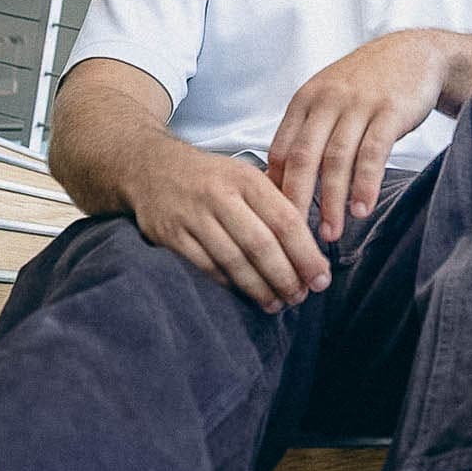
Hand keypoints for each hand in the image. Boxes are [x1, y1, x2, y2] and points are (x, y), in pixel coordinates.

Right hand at [128, 139, 331, 312]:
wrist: (150, 167)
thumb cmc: (210, 178)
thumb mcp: (245, 175)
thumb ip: (276, 203)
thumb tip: (314, 248)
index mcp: (246, 178)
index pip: (285, 220)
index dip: (306, 254)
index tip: (321, 278)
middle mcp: (219, 194)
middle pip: (261, 244)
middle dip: (286, 276)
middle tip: (301, 297)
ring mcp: (192, 215)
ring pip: (233, 260)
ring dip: (259, 288)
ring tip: (276, 303)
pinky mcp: (170, 234)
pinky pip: (206, 267)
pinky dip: (229, 284)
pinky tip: (245, 294)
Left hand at [267, 31, 445, 240]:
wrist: (415, 53)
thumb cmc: (367, 84)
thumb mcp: (328, 99)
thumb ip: (306, 134)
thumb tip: (280, 181)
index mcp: (306, 101)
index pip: (281, 150)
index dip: (278, 188)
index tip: (278, 219)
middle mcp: (327, 101)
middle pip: (304, 158)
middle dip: (298, 201)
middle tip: (296, 237)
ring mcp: (358, 105)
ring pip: (337, 160)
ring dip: (332, 201)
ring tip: (331, 233)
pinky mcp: (389, 111)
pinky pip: (373, 153)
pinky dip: (365, 184)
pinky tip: (361, 208)